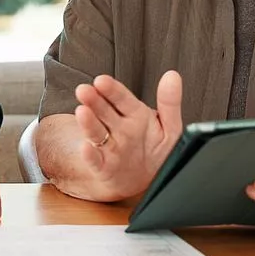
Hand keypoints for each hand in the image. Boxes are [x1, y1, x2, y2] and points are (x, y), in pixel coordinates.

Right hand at [67, 71, 183, 201]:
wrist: (142, 180)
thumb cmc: (155, 150)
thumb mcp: (169, 126)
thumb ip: (170, 102)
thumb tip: (172, 76)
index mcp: (135, 114)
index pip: (122, 98)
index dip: (112, 89)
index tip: (102, 81)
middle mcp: (118, 128)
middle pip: (104, 111)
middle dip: (94, 100)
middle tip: (84, 90)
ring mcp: (109, 146)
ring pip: (96, 132)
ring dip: (88, 122)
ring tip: (82, 112)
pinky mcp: (102, 167)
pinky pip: (95, 160)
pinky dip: (89, 155)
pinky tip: (85, 147)